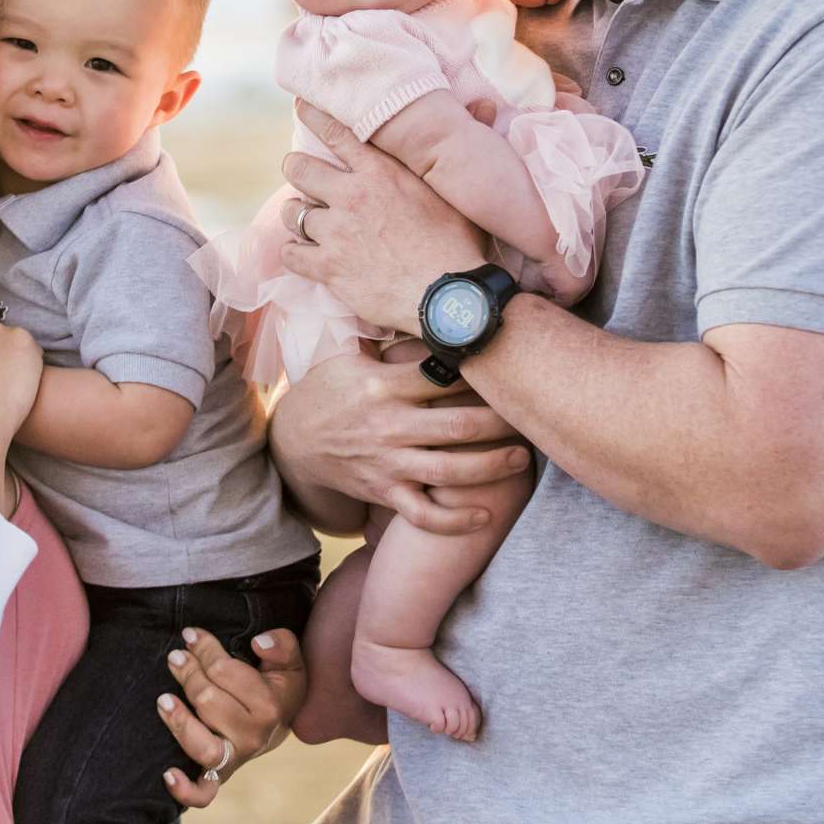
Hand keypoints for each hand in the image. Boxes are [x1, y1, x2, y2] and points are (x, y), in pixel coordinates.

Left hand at [156, 626, 307, 807]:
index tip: (190, 635)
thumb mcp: (289, 661)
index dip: (204, 648)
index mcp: (269, 706)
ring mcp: (236, 759)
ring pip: (202, 745)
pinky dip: (185, 790)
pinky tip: (168, 774)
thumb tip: (259, 643)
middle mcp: (253, 736)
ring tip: (163, 699)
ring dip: (178, 721)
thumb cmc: (278, 685)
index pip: (224, 672)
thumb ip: (282, 645)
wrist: (281, 722)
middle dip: (188, 672)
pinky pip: (204, 793)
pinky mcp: (220, 776)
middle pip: (207, 701)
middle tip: (175, 657)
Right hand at [269, 346, 528, 533]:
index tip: (509, 367)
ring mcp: (386, 463)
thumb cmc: (329, 391)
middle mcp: (387, 426)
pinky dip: (454, 521)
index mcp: (382, 385)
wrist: (293, 443)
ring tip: (521, 458)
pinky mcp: (384, 492)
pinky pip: (423, 514)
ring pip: (448, 471)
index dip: (479, 373)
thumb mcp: (346, 355)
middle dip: (501, 422)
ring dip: (491, 467)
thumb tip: (423, 302)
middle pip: (457, 425)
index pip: (441, 376)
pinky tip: (484, 516)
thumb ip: (384, 337)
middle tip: (530, 415)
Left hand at [277, 104, 486, 334]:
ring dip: (298, 215)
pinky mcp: (328, 268)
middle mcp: (352, 196)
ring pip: (293, 212)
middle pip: (300, 168)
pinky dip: (296, 254)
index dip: (313, 116)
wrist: (448, 298)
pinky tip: (306, 256)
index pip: (336, 133)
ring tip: (308, 221)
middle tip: (306, 179)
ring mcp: (337, 233)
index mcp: (382, 172)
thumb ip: (457, 150)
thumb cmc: (458, 245)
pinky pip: (292, 254)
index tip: (301, 108)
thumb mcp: (460, 193)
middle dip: (299, 170)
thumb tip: (486, 103)